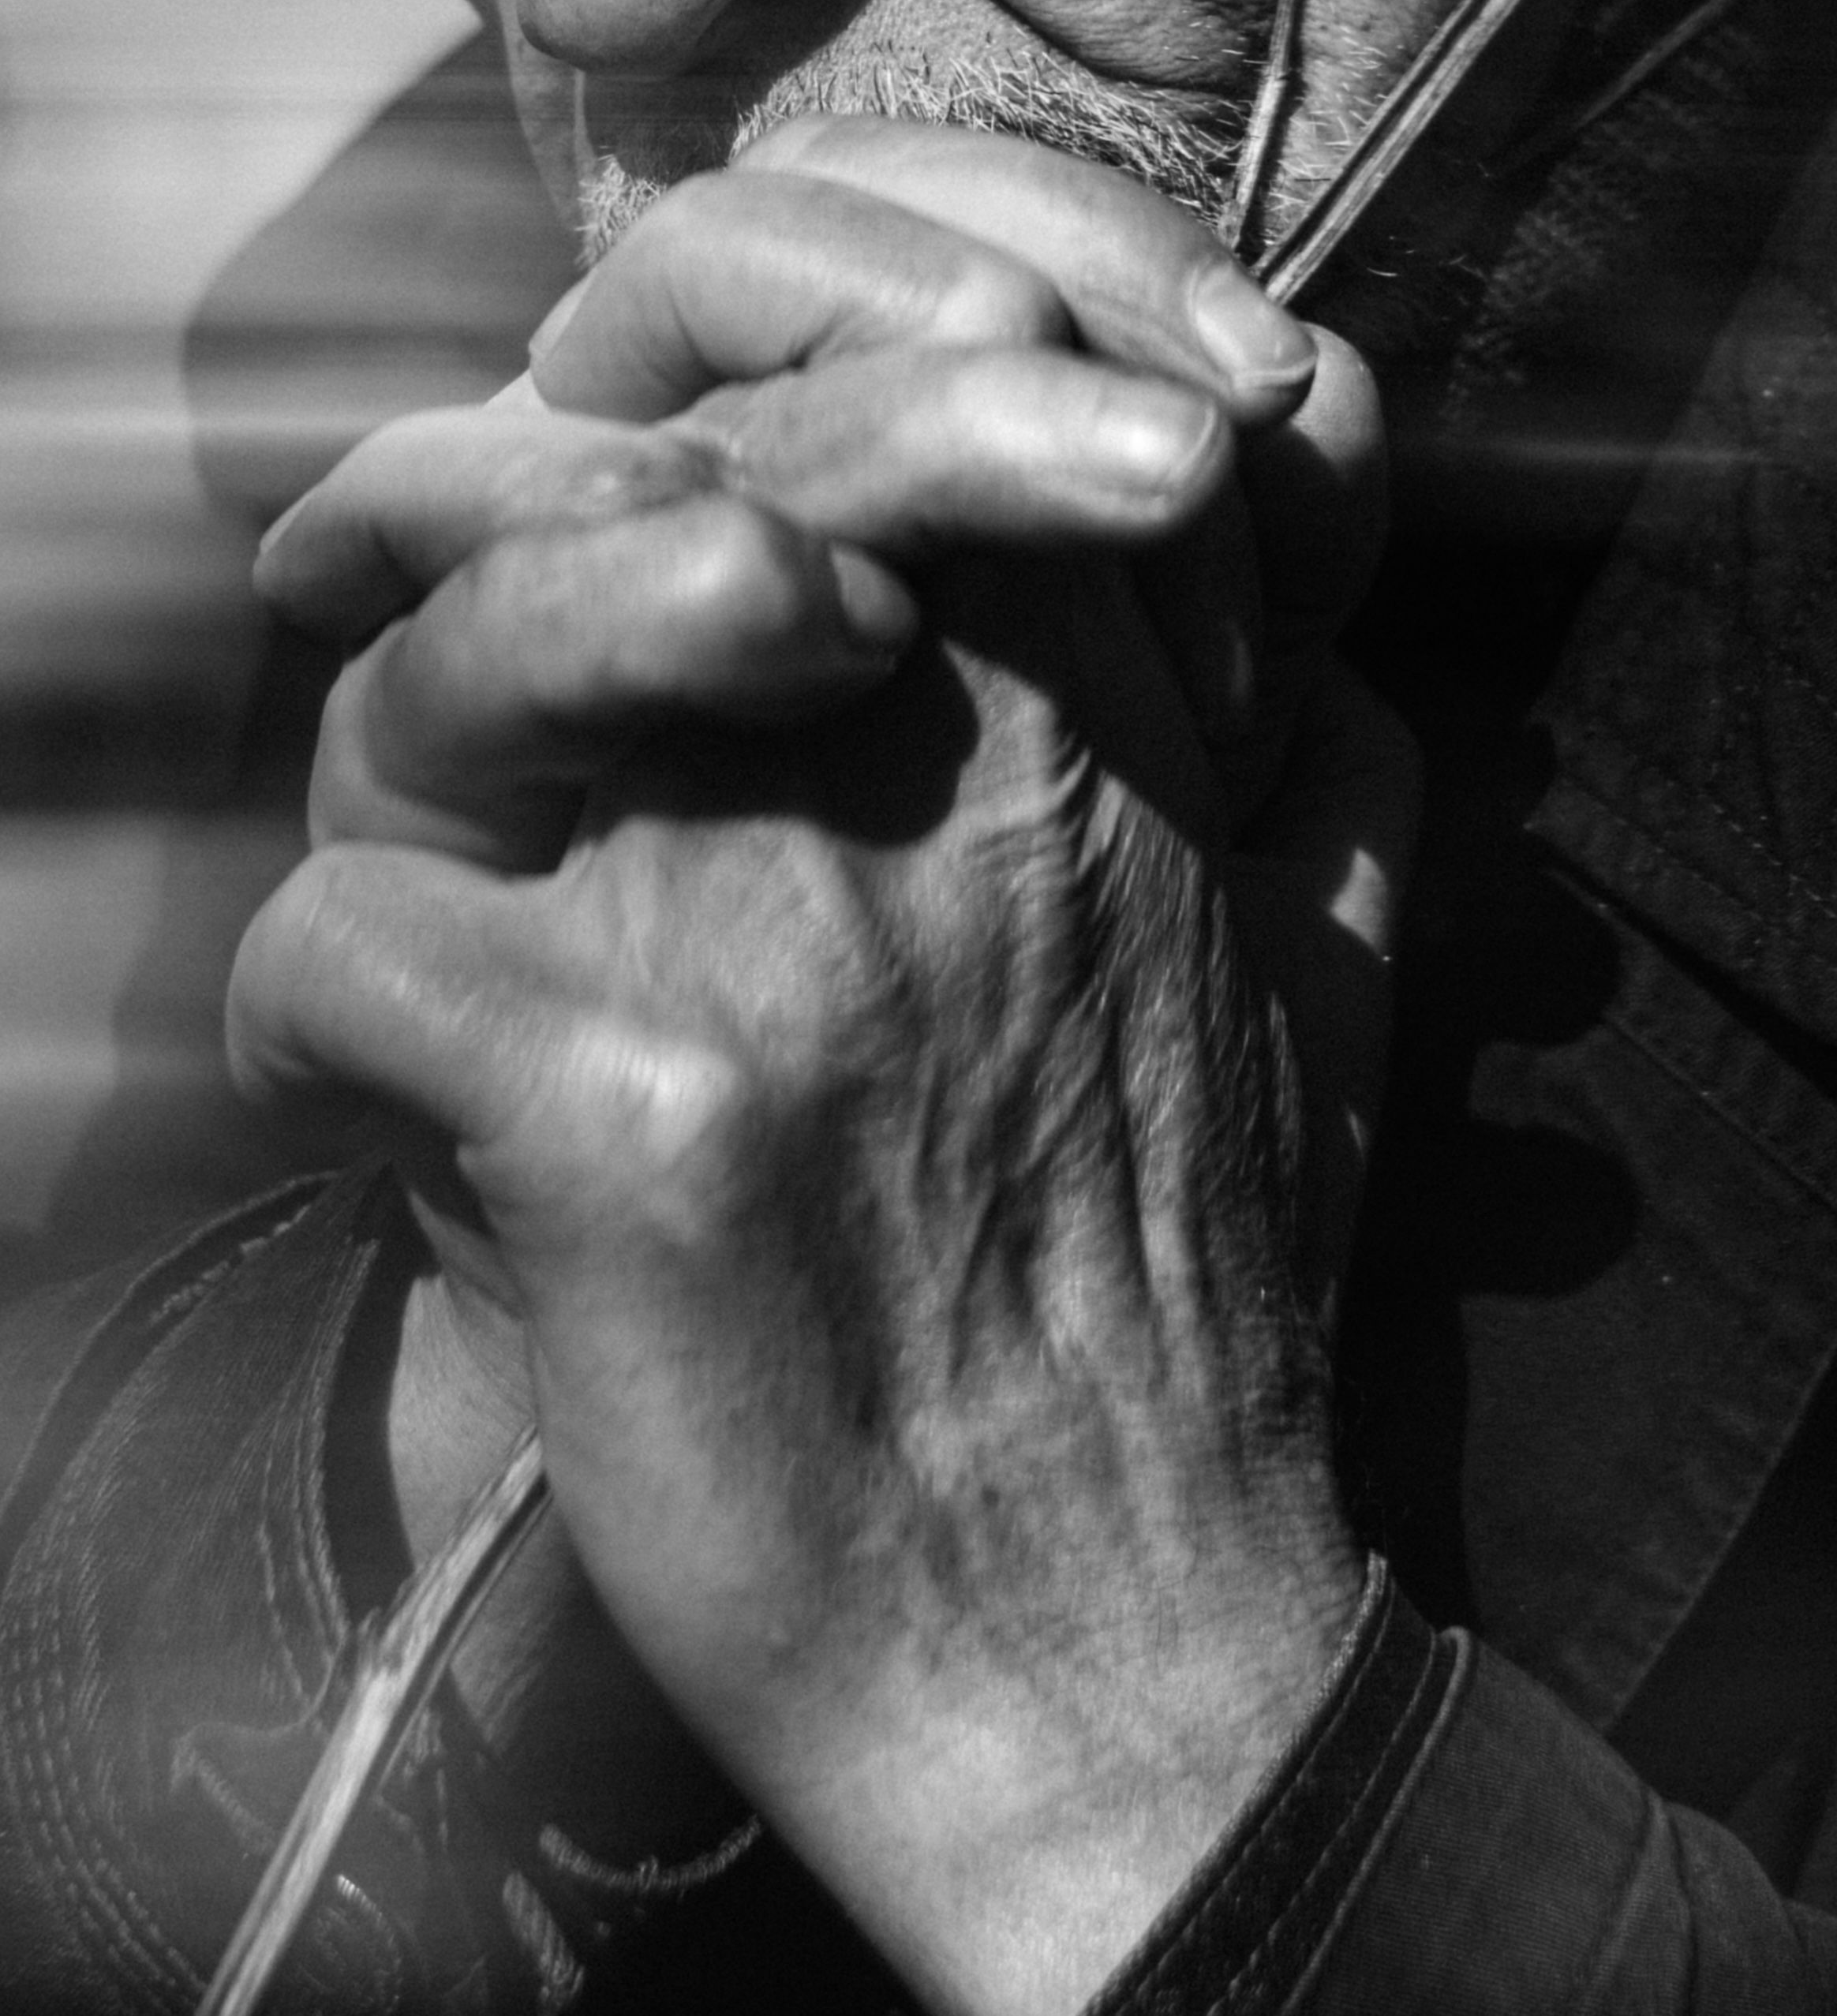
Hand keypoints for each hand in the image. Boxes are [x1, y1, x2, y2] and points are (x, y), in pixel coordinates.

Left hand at [234, 125, 1413, 2015]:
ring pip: (466, 647)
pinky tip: (350, 1078)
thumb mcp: (1347, 971)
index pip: (900, 384)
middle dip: (492, 480)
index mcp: (1106, 714)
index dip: (746, 369)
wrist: (1111, 1646)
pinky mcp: (612, 1115)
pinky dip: (310, 1010)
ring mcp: (771, 928)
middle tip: (375, 543)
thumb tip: (1311, 656)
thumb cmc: (1217, 1308)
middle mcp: (943, 766)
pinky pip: (345, 939)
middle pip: (654, 465)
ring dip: (379, 701)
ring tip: (378, 804)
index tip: (644, 441)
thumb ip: (1330, 766)